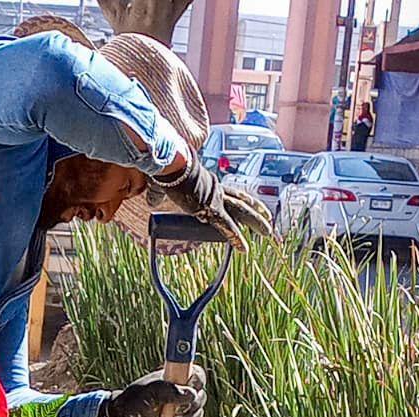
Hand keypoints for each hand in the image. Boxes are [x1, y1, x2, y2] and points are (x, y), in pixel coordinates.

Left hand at [102, 365, 206, 416]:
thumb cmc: (134, 403)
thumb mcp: (149, 393)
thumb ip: (168, 390)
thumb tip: (191, 394)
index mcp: (176, 377)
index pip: (197, 375)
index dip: (197, 383)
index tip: (190, 392)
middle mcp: (181, 391)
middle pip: (200, 396)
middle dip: (193, 405)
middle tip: (178, 412)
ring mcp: (181, 409)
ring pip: (199, 412)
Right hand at [152, 160, 272, 249]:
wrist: (171, 166)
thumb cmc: (166, 171)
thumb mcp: (163, 186)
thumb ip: (158, 195)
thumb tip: (150, 202)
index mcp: (209, 183)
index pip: (232, 193)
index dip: (244, 199)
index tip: (254, 204)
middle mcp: (217, 190)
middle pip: (242, 201)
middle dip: (257, 211)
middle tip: (269, 220)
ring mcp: (216, 199)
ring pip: (243, 212)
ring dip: (256, 223)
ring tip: (268, 233)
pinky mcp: (211, 209)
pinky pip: (226, 227)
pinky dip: (235, 238)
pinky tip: (244, 249)